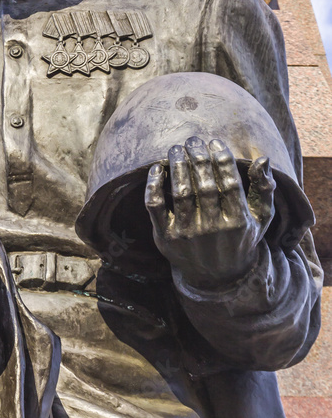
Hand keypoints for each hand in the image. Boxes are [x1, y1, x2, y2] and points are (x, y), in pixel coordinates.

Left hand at [144, 136, 275, 289]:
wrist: (219, 276)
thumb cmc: (242, 237)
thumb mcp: (261, 217)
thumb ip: (265, 188)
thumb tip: (262, 159)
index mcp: (238, 222)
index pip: (229, 183)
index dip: (221, 159)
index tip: (215, 142)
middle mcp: (212, 229)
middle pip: (203, 185)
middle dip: (198, 157)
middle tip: (194, 140)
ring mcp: (187, 234)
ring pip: (180, 192)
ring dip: (177, 165)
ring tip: (177, 148)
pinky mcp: (165, 237)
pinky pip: (154, 206)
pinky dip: (153, 185)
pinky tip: (157, 168)